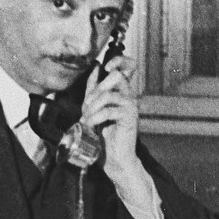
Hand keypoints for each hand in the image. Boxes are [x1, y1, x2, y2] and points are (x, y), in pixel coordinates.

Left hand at [81, 56, 145, 189]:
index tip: (104, 68)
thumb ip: (94, 89)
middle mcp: (129, 95)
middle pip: (118, 76)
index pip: (128, 65)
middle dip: (97, 89)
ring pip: (109, 94)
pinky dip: (96, 117)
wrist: (114, 158)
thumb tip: (95, 69)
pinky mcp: (130, 117)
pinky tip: (91, 125)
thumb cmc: (104, 135)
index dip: (118, 60)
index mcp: (122, 91)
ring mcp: (131, 106)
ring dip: (92, 106)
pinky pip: (109, 110)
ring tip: (87, 119)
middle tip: (88, 106)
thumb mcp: (94, 108)